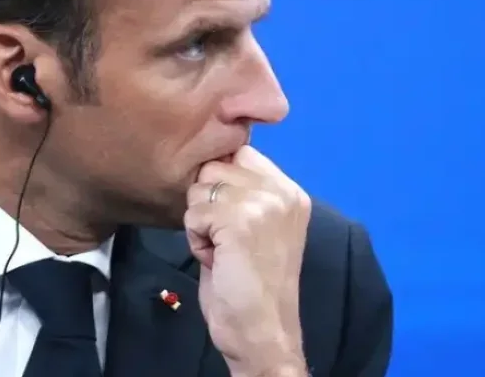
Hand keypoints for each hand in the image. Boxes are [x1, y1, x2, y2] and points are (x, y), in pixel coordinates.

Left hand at [185, 146, 311, 376]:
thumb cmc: (254, 285)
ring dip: (200, 222)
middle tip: (225, 238)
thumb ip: (243, 195)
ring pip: (200, 189)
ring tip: (222, 250)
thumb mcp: (257, 227)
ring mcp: (263, 203)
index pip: (242, 153)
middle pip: (216, 166)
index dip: (222, 180)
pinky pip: (194, 213)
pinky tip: (216, 259)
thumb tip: (208, 164)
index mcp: (290, 192)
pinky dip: (196, 238)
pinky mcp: (240, 220)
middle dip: (208, 202)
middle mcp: (282, 191)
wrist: (262, 330)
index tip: (227, 217)